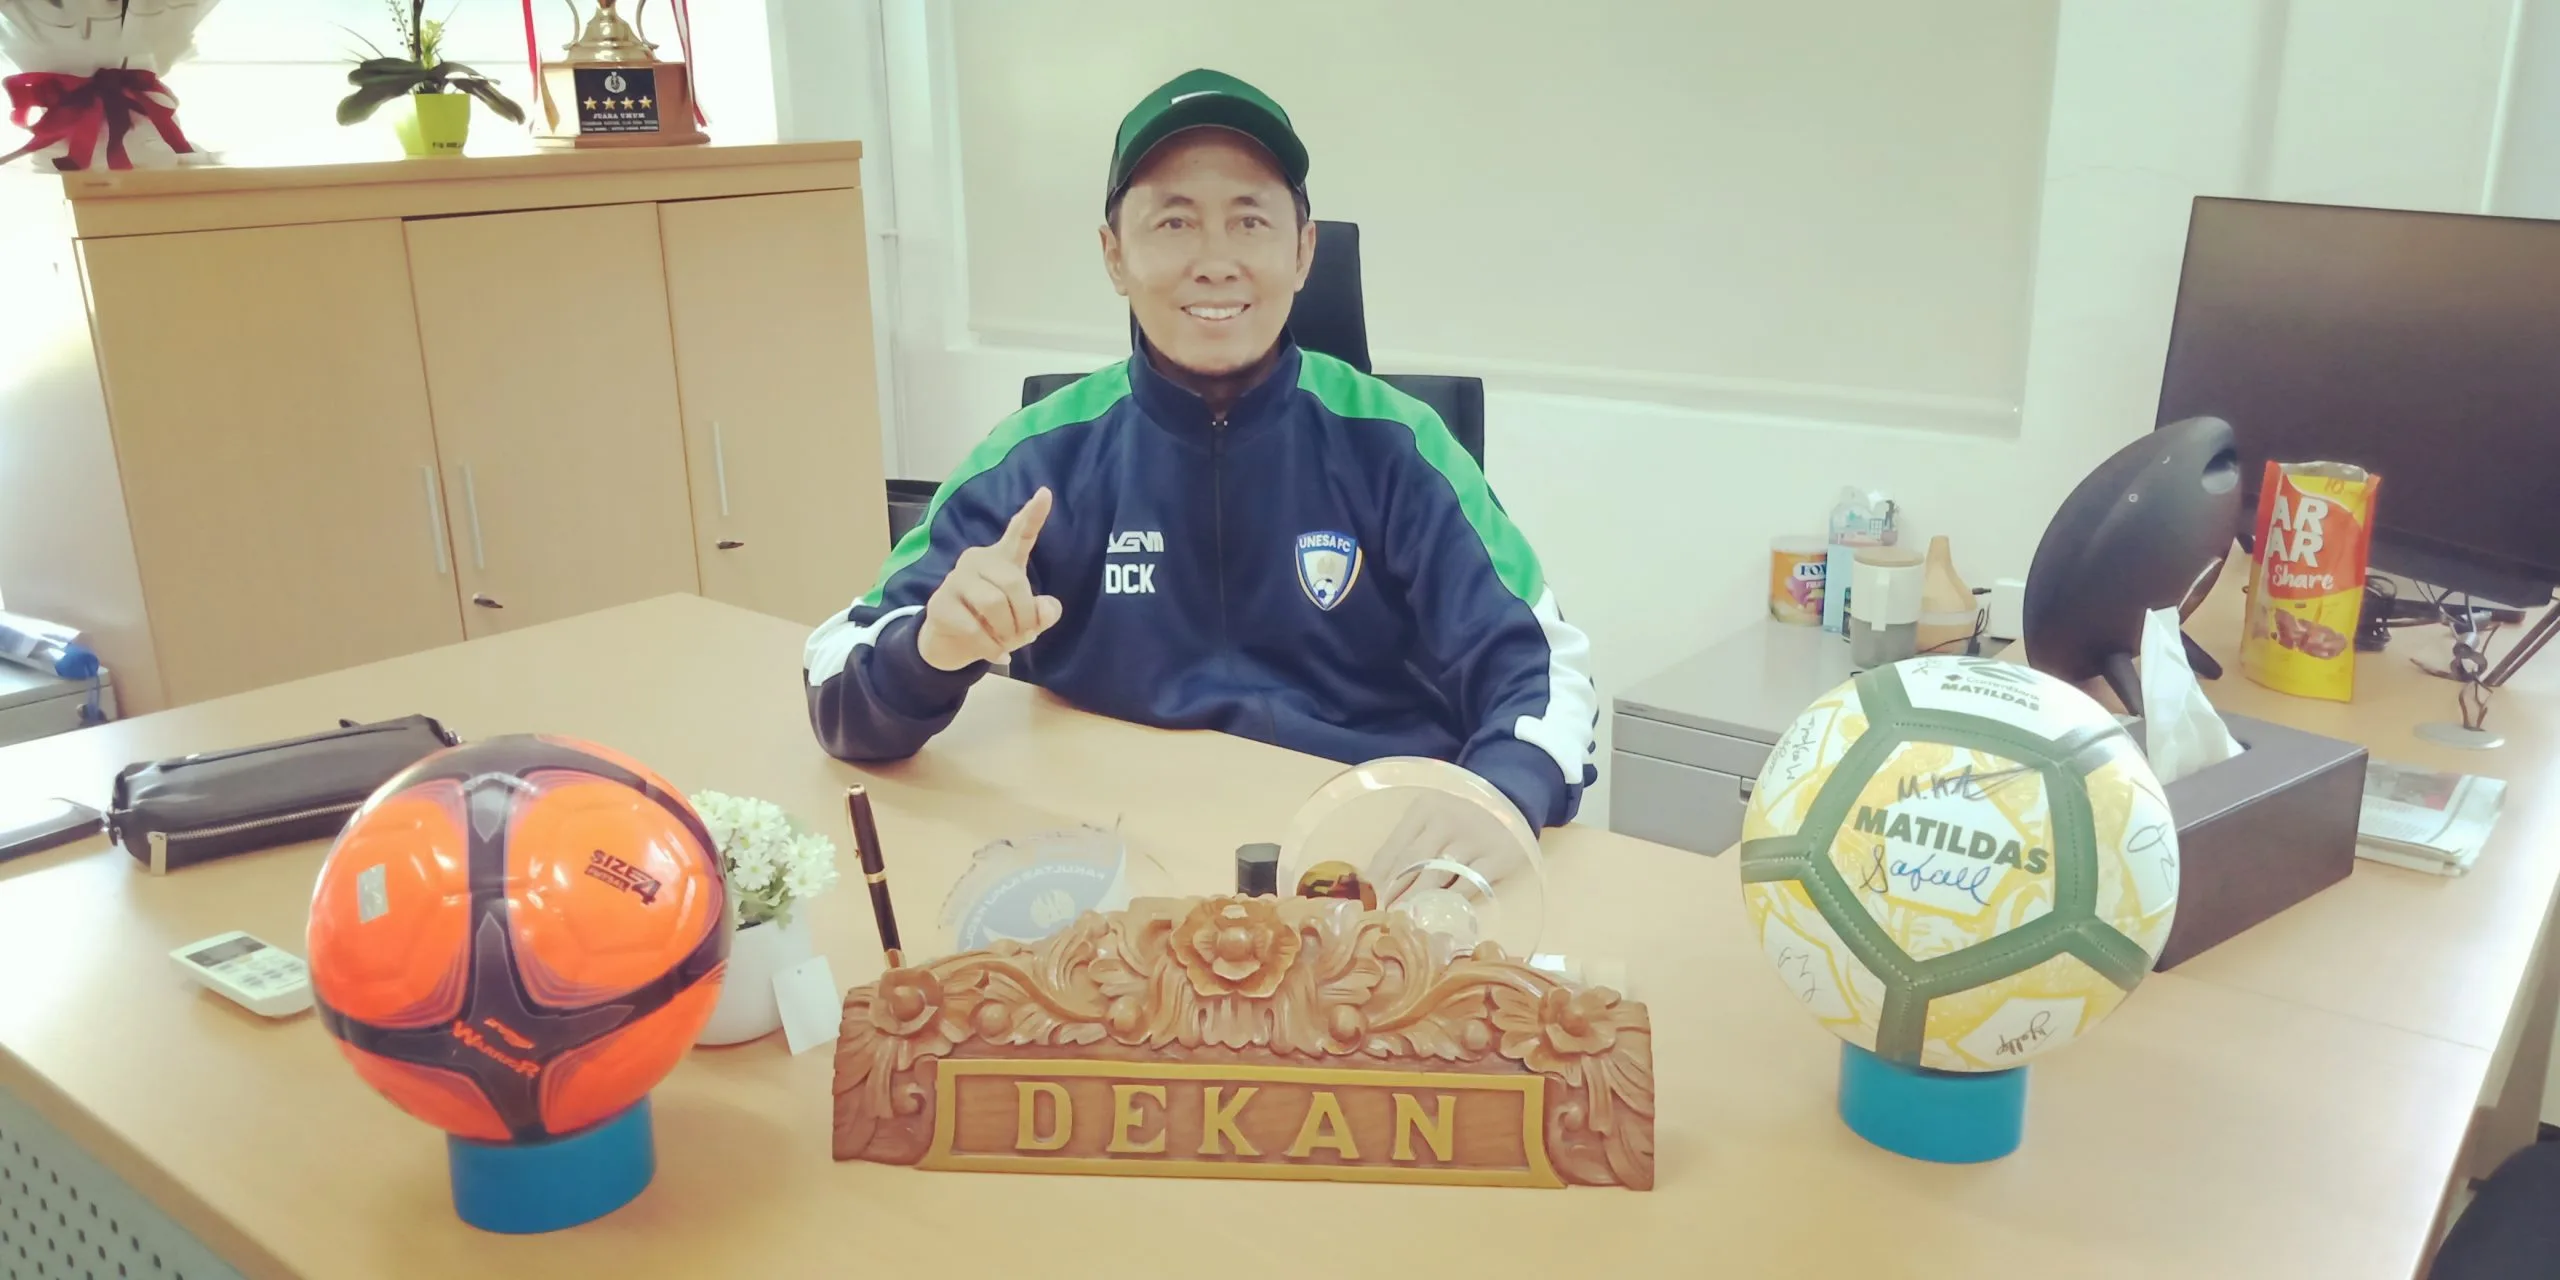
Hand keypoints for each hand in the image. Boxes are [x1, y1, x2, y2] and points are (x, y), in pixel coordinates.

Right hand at [915, 488, 1063, 671]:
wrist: (952, 644)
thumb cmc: (993, 623)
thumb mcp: (1025, 620)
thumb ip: (1042, 612)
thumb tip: (1046, 611)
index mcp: (1002, 559)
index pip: (1020, 533)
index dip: (1034, 514)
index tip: (1046, 493)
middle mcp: (976, 560)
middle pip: (1014, 582)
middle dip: (1026, 616)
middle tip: (1026, 635)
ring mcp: (955, 580)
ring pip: (993, 604)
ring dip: (1008, 632)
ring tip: (1008, 643)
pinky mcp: (939, 604)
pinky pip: (974, 628)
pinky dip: (991, 648)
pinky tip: (996, 654)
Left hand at [1365, 789, 1534, 908]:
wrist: (1513, 804)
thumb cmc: (1461, 818)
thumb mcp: (1433, 818)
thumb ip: (1409, 842)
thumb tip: (1374, 880)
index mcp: (1425, 808)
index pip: (1394, 846)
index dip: (1377, 876)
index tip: (1365, 899)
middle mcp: (1447, 820)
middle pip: (1412, 861)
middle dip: (1392, 891)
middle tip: (1379, 915)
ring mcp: (1473, 839)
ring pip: (1437, 875)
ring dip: (1416, 900)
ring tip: (1402, 919)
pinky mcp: (1497, 858)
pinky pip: (1468, 885)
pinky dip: (1450, 902)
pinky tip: (1437, 915)